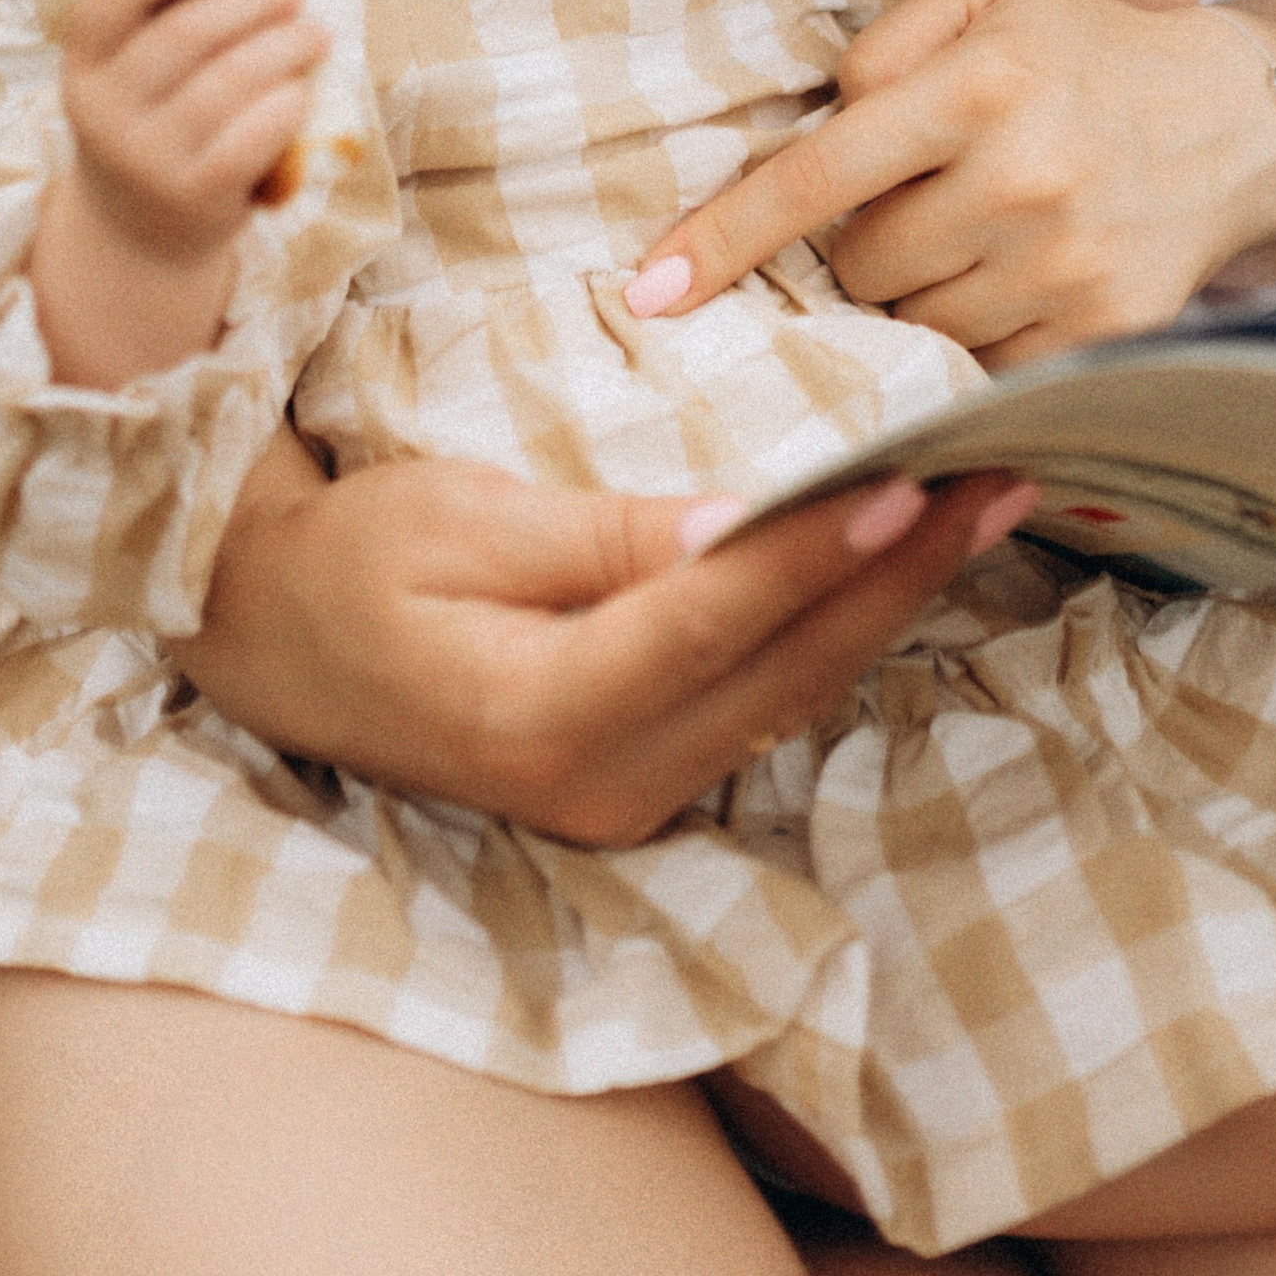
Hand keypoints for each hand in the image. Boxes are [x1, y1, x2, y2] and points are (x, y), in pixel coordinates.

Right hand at [58, 0, 326, 265]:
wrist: (141, 229)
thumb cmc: (155, 115)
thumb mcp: (133, 68)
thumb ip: (168, 9)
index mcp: (84, 60)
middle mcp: (104, 110)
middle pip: (186, 34)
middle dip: (254, 0)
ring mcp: (146, 159)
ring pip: (228, 83)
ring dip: (286, 47)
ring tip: (314, 34)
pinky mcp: (193, 197)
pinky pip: (250, 140)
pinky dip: (286, 106)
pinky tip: (302, 92)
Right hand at [174, 433, 1036, 845]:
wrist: (269, 640)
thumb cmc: (350, 559)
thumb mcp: (457, 521)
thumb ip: (597, 540)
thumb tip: (729, 529)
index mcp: (540, 714)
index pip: (715, 619)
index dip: (822, 550)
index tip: (915, 482)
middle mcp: (598, 782)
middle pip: (784, 669)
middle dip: (904, 572)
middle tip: (1005, 478)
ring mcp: (622, 798)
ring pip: (791, 693)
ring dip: (892, 600)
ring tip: (986, 510)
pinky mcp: (636, 782)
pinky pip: (760, 703)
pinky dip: (836, 630)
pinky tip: (900, 568)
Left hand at [621, 0, 1275, 365]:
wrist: (1233, 119)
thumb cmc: (1080, 53)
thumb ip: (884, 44)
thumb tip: (813, 126)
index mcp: (980, 85)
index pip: (818, 177)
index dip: (726, 237)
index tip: (652, 289)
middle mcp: (1023, 178)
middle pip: (861, 265)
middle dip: (863, 243)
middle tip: (920, 197)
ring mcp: (1067, 266)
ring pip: (914, 323)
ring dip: (917, 291)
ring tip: (975, 231)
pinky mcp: (1104, 331)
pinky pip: (981, 366)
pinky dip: (972, 332)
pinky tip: (1010, 277)